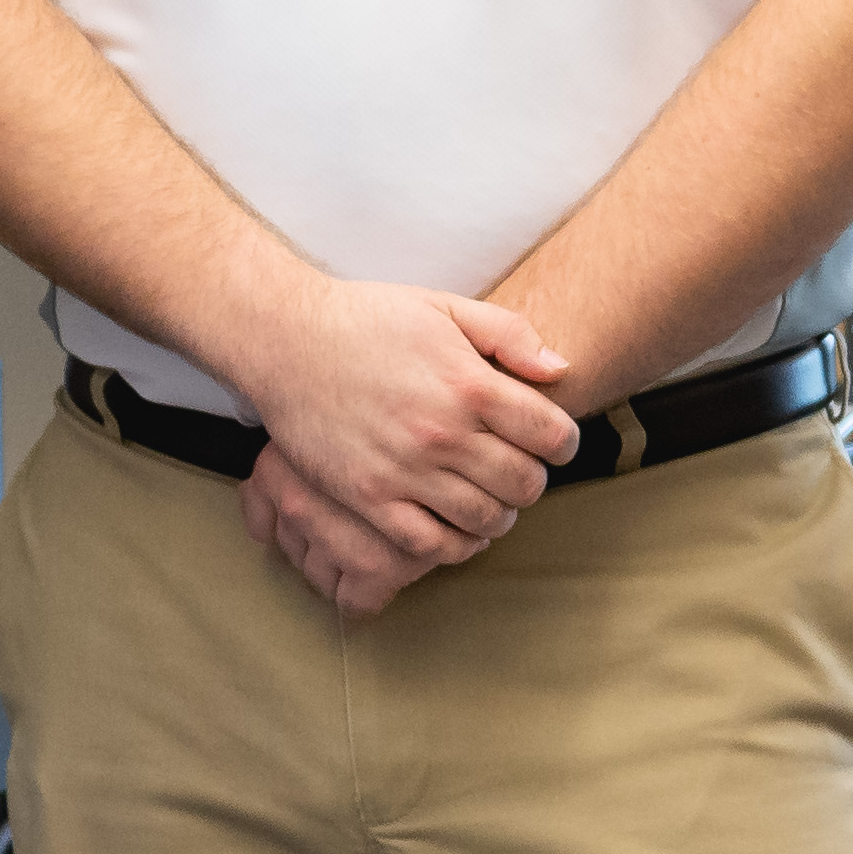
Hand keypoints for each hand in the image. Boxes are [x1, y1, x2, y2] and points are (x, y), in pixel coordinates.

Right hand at [223, 279, 582, 587]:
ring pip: (484, 519)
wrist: (288, 341)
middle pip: (525, 483)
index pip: (552, 435)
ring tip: (492, 500)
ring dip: (500, 515)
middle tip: (520, 472)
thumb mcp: (445, 308)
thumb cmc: (369, 320)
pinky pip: (430, 544)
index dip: (564, 443)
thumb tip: (560, 371)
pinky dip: (456, 545)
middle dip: (533, 481)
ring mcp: (406, 470)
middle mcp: (444, 432)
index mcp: (471, 383)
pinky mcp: (370, 498)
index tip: (552, 443)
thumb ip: (510, 335)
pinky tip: (458, 528)